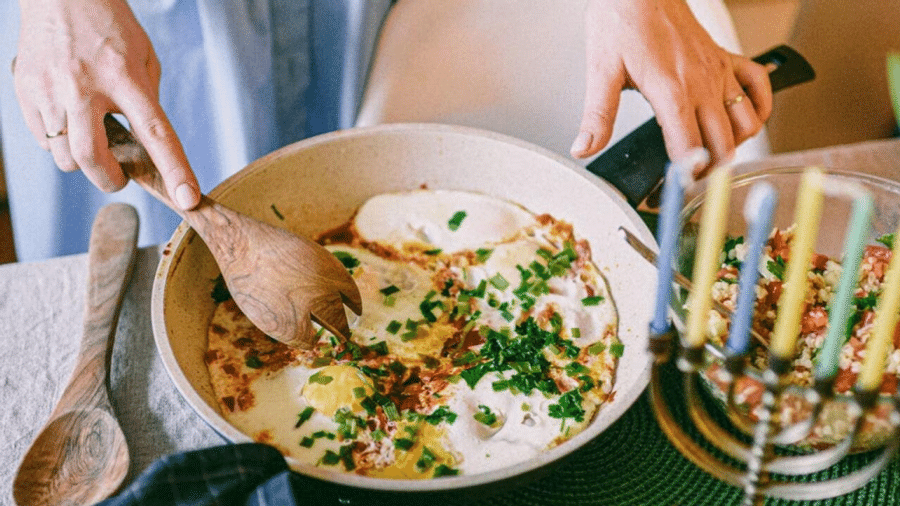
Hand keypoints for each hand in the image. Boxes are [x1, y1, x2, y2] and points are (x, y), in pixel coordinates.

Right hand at [12, 0, 199, 208]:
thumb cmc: (108, 24)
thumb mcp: (144, 58)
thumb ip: (147, 101)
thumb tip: (145, 143)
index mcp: (125, 78)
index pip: (155, 133)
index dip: (174, 170)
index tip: (187, 199)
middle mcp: (84, 86)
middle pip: (91, 159)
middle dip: (109, 180)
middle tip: (120, 177)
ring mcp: (49, 90)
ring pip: (63, 156)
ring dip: (82, 160)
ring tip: (92, 134)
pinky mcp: (25, 90)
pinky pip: (43, 138)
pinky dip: (59, 140)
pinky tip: (68, 116)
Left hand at [571, 0, 772, 175]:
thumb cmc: (621, 21)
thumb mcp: (601, 70)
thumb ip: (596, 116)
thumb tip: (585, 148)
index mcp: (671, 92)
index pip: (689, 148)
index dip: (687, 175)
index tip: (679, 187)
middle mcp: (702, 84)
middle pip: (723, 143)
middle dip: (710, 168)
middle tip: (692, 178)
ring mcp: (718, 71)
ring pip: (746, 122)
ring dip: (735, 144)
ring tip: (712, 154)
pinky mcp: (726, 58)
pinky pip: (758, 87)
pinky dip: (758, 108)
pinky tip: (742, 120)